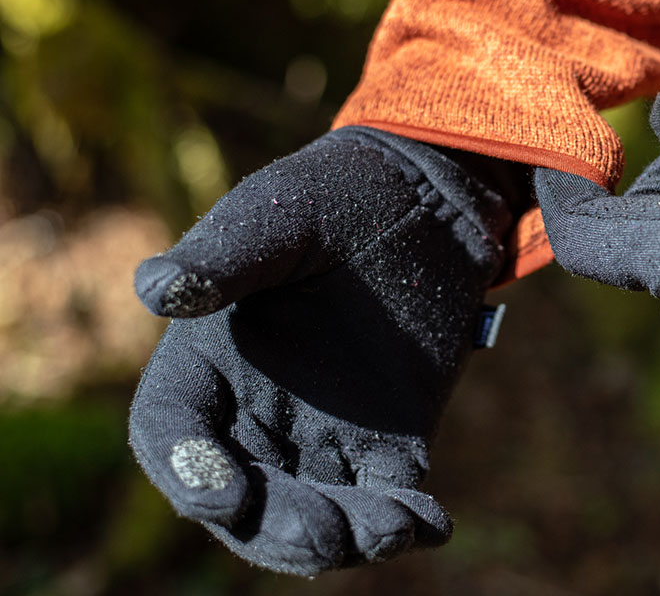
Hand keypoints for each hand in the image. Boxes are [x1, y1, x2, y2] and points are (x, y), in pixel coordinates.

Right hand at [129, 127, 510, 574]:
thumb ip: (224, 257)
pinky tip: (430, 521)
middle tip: (320, 534)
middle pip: (249, 499)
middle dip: (277, 528)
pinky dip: (406, 520)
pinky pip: (390, 498)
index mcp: (207, 363)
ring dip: (343, 538)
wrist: (421, 198)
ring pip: (318, 513)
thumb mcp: (276, 216)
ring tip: (386, 530)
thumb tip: (155, 288)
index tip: (224, 494)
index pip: (173, 435)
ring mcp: (326, 434)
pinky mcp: (392, 440)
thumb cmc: (332, 196)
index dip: (189, 472)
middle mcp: (258, 414)